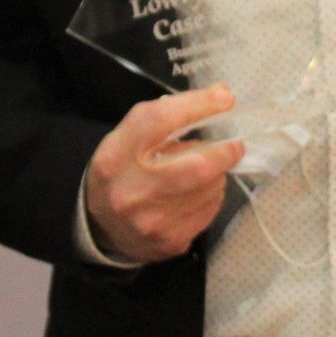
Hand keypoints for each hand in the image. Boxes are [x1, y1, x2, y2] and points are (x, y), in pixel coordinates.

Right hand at [85, 84, 244, 262]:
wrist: (100, 227)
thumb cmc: (121, 171)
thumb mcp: (128, 137)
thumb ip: (167, 114)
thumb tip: (221, 95)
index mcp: (117, 155)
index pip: (160, 121)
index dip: (198, 105)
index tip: (225, 98)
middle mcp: (132, 190)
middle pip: (197, 166)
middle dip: (224, 152)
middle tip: (235, 145)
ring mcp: (152, 221)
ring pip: (210, 190)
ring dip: (217, 175)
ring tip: (205, 171)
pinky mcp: (170, 242)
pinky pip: (209, 212)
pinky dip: (212, 196)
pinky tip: (199, 193)